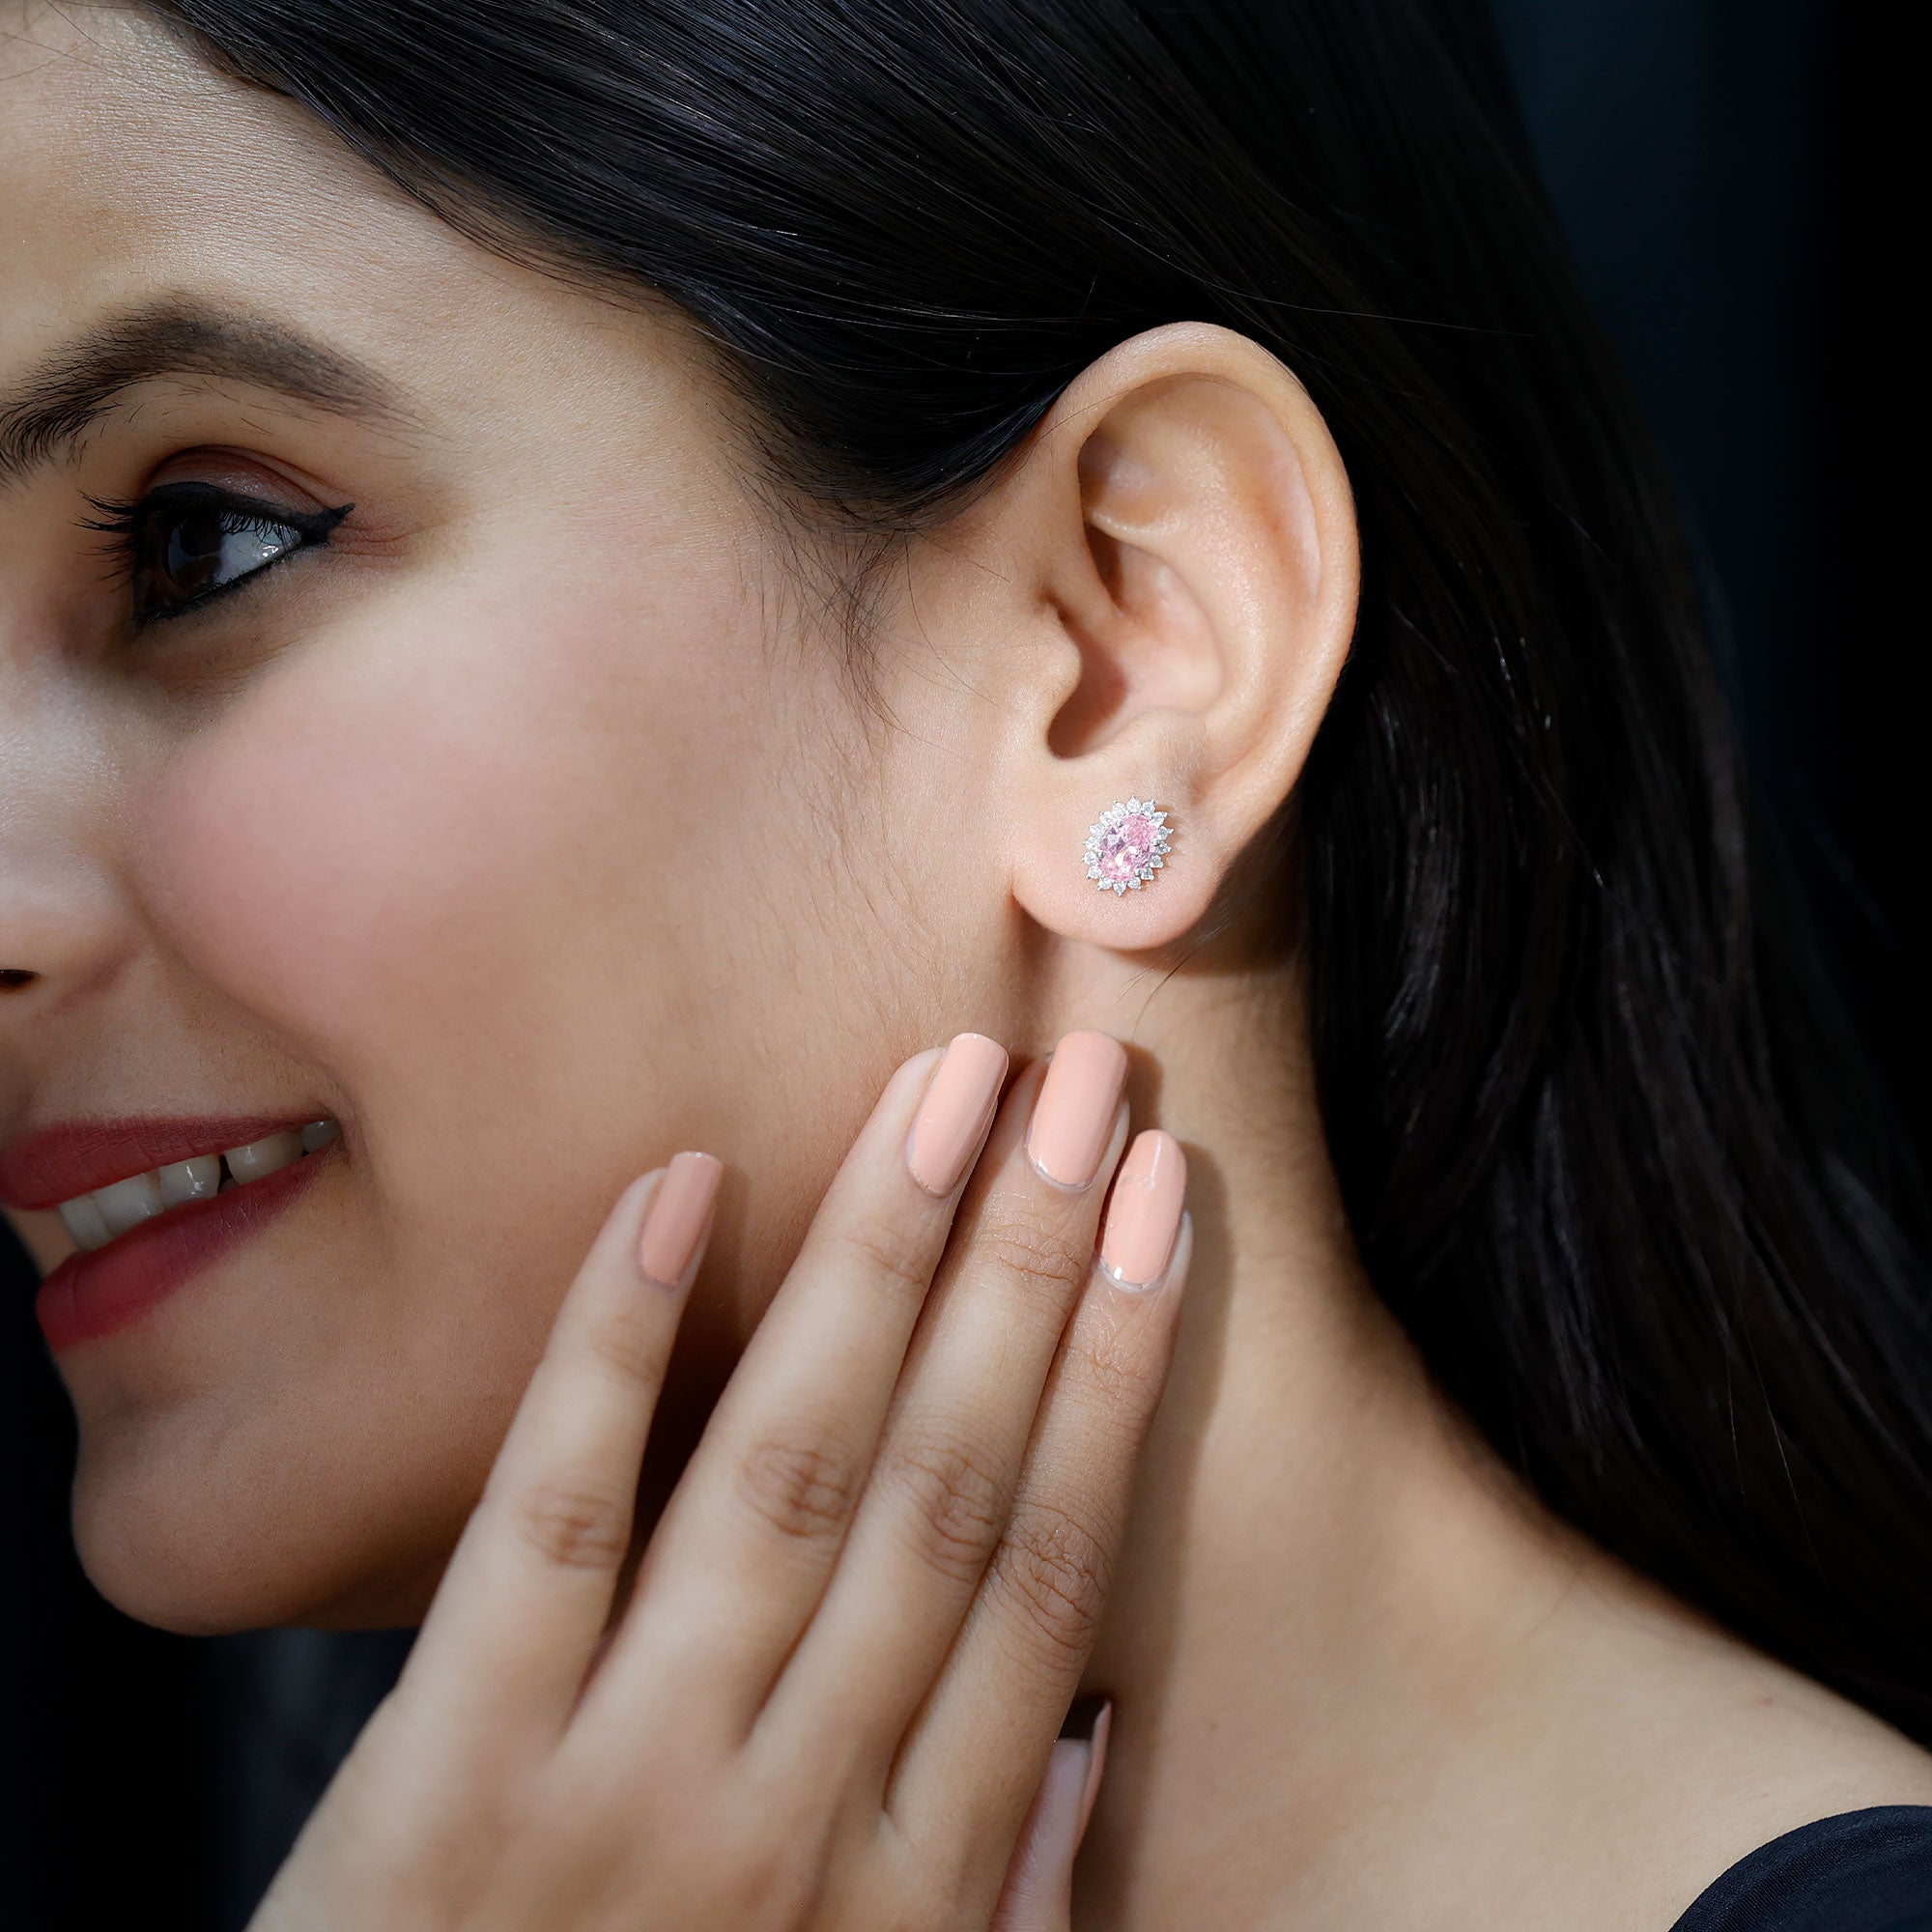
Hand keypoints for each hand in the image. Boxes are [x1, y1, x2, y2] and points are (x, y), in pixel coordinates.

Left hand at [249, 1030, 1190, 1930]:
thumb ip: (998, 1901)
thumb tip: (1098, 1734)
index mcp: (912, 1886)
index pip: (1044, 1567)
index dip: (1113, 1370)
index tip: (1157, 1206)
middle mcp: (795, 1813)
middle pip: (944, 1482)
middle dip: (1026, 1264)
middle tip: (1085, 1081)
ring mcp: (621, 1780)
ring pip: (785, 1468)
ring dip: (875, 1261)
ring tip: (942, 1092)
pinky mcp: (447, 1771)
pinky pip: (549, 1519)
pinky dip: (613, 1346)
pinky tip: (678, 1188)